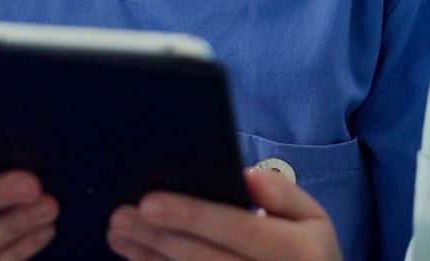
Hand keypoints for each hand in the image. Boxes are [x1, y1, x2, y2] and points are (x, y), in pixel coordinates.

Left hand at [106, 167, 341, 260]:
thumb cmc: (306, 249)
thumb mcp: (311, 217)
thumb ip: (283, 195)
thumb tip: (248, 178)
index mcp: (299, 251)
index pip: (241, 230)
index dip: (194, 216)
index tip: (150, 201)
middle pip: (205, 260)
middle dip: (159, 237)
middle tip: (121, 215)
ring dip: (150, 258)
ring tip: (118, 233)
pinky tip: (137, 257)